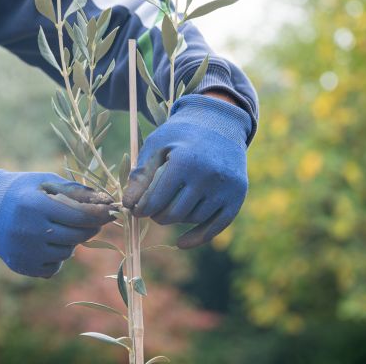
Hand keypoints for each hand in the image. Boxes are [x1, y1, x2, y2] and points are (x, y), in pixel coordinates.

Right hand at [0, 170, 114, 277]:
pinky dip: (56, 257)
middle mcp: (29, 231)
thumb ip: (75, 190)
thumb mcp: (45, 182)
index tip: (111, 211)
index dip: (99, 214)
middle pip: (77, 235)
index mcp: (35, 205)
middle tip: (92, 220)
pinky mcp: (22, 267)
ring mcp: (25, 252)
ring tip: (58, 228)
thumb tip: (106, 200)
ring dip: (70, 241)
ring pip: (66, 253)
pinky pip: (53, 267)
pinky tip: (46, 243)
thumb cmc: (22, 191)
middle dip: (90, 227)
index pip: (79, 215)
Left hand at [123, 94, 250, 248]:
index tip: (134, 209)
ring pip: (193, 219)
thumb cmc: (182, 134)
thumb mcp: (157, 144)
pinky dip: (198, 238)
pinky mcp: (237, 196)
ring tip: (169, 208)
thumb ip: (142, 174)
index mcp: (186, 161)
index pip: (156, 200)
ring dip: (177, 219)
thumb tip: (127, 204)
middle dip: (157, 216)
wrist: (220, 122)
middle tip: (151, 210)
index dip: (141, 209)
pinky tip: (181, 243)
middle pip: (174, 214)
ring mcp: (226, 187)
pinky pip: (216, 226)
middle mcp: (209, 176)